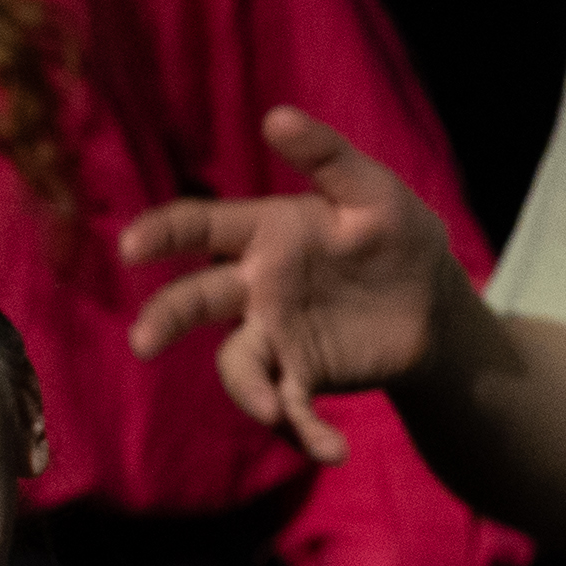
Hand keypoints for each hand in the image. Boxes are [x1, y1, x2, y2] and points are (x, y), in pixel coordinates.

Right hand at [115, 108, 469, 469]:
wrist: (434, 307)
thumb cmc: (398, 235)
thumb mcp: (375, 191)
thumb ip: (328, 157)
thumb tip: (275, 116)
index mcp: (264, 234)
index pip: (199, 228)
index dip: (162, 235)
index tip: (131, 248)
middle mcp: (255, 287)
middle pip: (195, 302)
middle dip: (165, 319)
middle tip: (143, 342)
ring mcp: (274, 335)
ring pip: (236, 364)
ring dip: (247, 391)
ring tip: (275, 411)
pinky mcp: (301, 376)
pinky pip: (288, 407)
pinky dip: (303, 431)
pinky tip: (332, 449)